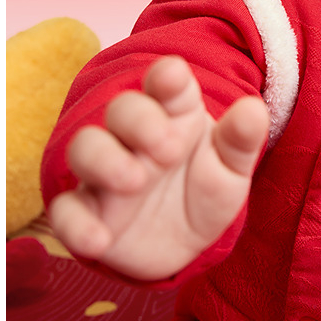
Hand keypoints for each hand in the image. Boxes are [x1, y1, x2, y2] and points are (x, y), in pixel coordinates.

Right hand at [47, 56, 268, 279]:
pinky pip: (66, 211)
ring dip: (104, 159)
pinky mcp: (87, 212)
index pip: (166, 84)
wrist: (185, 244)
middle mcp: (134, 136)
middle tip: (170, 149)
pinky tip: (98, 239)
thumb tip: (254, 110)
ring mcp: (106, 172)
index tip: (172, 76)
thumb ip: (240, 141)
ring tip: (134, 180)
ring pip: (85, 147)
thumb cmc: (205, 188)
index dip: (166, 77)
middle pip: (122, 109)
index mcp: (174, 113)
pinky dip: (76, 224)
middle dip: (140, 120)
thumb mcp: (231, 169)